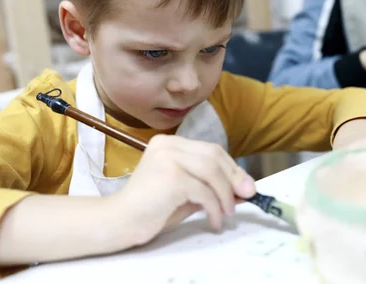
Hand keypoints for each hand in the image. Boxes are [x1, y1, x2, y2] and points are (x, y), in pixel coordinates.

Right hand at [109, 134, 255, 244]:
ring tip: (227, 213)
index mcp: (170, 143)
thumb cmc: (151, 209)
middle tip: (247, 196)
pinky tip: (214, 221)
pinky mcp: (170, 176)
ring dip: (225, 194)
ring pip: (212, 171)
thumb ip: (211, 187)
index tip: (245, 186)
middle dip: (234, 177)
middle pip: (214, 155)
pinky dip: (214, 207)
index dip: (232, 168)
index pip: (211, 150)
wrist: (119, 222)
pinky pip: (204, 191)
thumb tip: (244, 188)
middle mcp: (168, 145)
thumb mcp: (188, 193)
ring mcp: (168, 158)